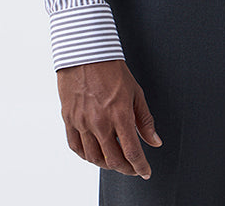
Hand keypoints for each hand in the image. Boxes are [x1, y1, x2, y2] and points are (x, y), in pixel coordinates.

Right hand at [57, 59, 162, 176]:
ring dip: (107, 164)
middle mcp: (100, 122)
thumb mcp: (135, 92)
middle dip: (126, 168)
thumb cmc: (111, 69)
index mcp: (119, 114)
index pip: (132, 152)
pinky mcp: (69, 120)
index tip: (145, 172)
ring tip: (115, 160)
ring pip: (94, 158)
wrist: (86, 53)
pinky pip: (76, 147)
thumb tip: (155, 141)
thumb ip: (145, 120)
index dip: (140, 167)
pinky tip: (95, 153)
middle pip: (113, 160)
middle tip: (132, 167)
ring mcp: (82, 122)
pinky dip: (87, 156)